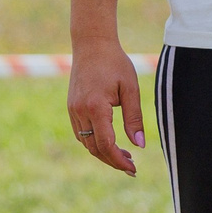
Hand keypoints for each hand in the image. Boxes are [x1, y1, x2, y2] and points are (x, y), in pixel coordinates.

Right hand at [68, 38, 144, 175]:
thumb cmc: (115, 63)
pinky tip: (109, 143)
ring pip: (86, 143)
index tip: (133, 168)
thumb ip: (134, 118)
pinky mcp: (71, 108)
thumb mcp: (131, 89)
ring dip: (103, 153)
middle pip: (94, 148)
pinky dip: (94, 143)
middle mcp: (80, 111)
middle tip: (132, 168)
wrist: (91, 44)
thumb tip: (140, 145)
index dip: (119, 160)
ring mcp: (73, 110)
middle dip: (113, 161)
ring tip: (125, 157)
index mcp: (96, 107)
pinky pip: (81, 134)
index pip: (106, 144)